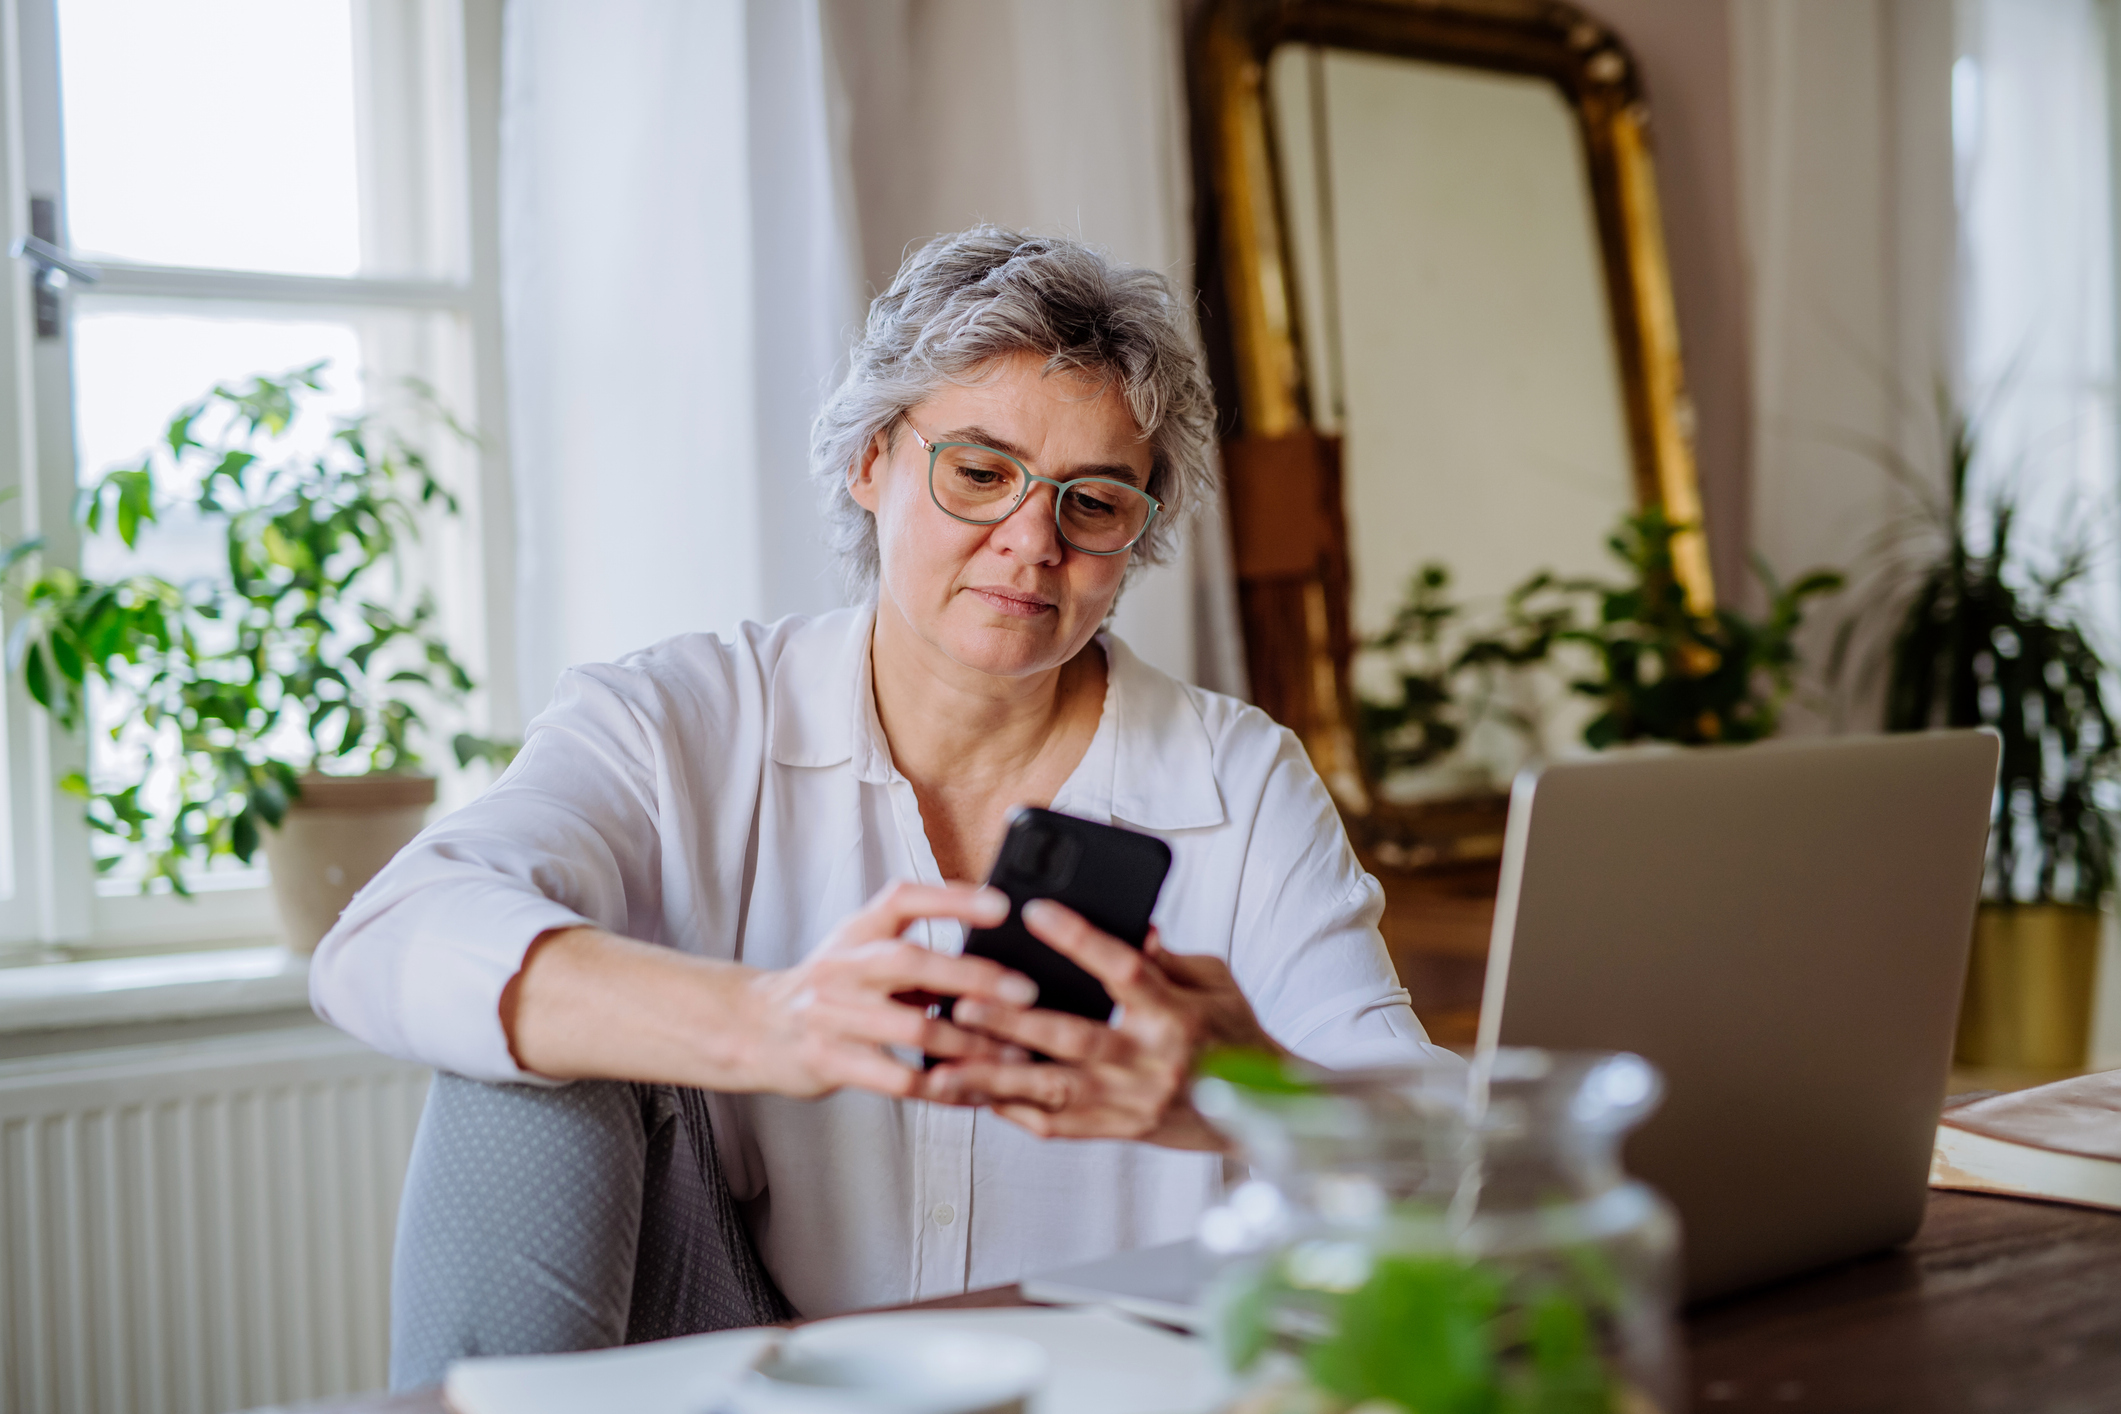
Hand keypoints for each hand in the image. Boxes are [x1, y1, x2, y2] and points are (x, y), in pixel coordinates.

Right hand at [737, 881, 1039, 1098]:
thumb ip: (913, 947)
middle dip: (975, 977)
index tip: (1001, 905)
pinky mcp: (833, 1062)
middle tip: (1026, 992)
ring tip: (1015, 1052)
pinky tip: (976, 1091)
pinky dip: (944, 1087)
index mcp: (857, 932)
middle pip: (912, 963)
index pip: (903, 899)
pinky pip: (900, 1079)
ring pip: (914, 1028)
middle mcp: (843, 967)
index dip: (952, 899)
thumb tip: (991, 948)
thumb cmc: (827, 987)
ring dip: (971, 1043)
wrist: (756, 1029)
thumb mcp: (859, 949)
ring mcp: (835, 1015)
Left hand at [917, 901, 1280, 1148]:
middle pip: (1072, 1038)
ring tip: (943, 1061)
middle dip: (1011, 1022)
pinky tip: (973, 1094)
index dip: (1079, 938)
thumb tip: (1132, 926)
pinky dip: (1011, 1110)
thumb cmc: (1233, 1035)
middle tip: (959, 1000)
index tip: (1037, 911)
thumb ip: (1167, 958)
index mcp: (1176, 1015)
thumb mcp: (1213, 984)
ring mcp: (1131, 1104)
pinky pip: (1055, 1125)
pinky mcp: (1117, 1132)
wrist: (1261, 1115)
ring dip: (994, 1075)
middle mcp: (1151, 1062)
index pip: (1123, 970)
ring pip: (1051, 1089)